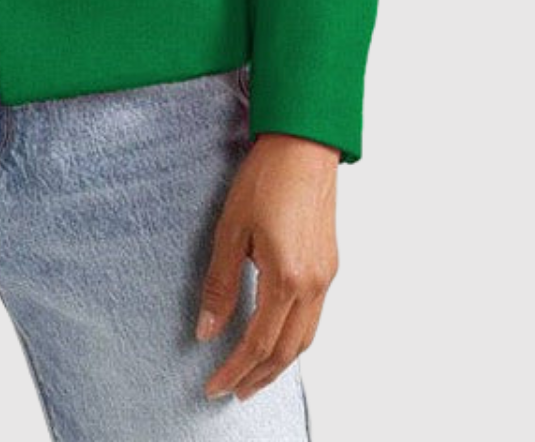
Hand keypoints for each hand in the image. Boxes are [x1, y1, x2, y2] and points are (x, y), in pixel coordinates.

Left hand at [194, 130, 340, 402]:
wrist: (304, 144)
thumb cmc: (266, 178)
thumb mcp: (231, 229)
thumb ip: (220, 283)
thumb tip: (206, 329)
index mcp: (287, 279)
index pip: (258, 342)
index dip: (234, 369)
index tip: (214, 385)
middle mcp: (313, 284)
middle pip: (287, 351)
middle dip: (259, 377)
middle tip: (232, 391)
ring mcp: (326, 275)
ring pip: (306, 338)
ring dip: (278, 362)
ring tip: (253, 374)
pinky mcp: (329, 264)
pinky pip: (314, 317)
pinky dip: (293, 338)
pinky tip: (276, 334)